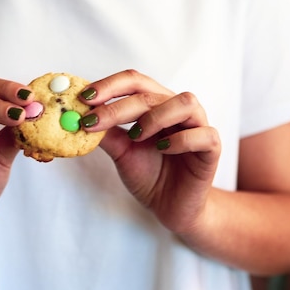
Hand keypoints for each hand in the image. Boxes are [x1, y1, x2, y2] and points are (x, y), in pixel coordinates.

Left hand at [80, 70, 220, 233]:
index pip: (134, 81)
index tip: (84, 98)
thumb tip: (77, 116)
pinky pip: (203, 134)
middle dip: (118, 106)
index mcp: (156, 104)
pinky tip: (162, 149)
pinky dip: (180, 139)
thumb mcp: (121, 152)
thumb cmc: (149, 175)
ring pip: (184, 102)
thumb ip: (106, 133)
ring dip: (155, 116)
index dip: (109, 85)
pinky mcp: (212, 148)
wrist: (170, 207)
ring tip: (136, 136)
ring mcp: (198, 126)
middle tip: (93, 121)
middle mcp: (177, 109)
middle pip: (150, 92)